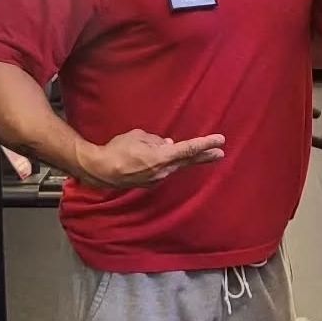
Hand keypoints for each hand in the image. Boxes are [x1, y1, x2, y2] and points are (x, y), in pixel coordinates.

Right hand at [75, 128, 224, 189]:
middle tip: (220, 153)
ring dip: (182, 158)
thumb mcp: (139, 136)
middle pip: (188, 161)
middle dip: (205, 156)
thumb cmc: (118, 149)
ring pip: (174, 165)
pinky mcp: (149, 183)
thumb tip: (167, 143)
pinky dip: (165, 162)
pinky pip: (162, 169)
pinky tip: (159, 157)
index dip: (205, 144)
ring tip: (189, 152)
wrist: (101, 170)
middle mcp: (163, 170)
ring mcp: (157, 179)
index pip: (188, 149)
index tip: (220, 141)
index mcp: (162, 157)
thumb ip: (156, 140)